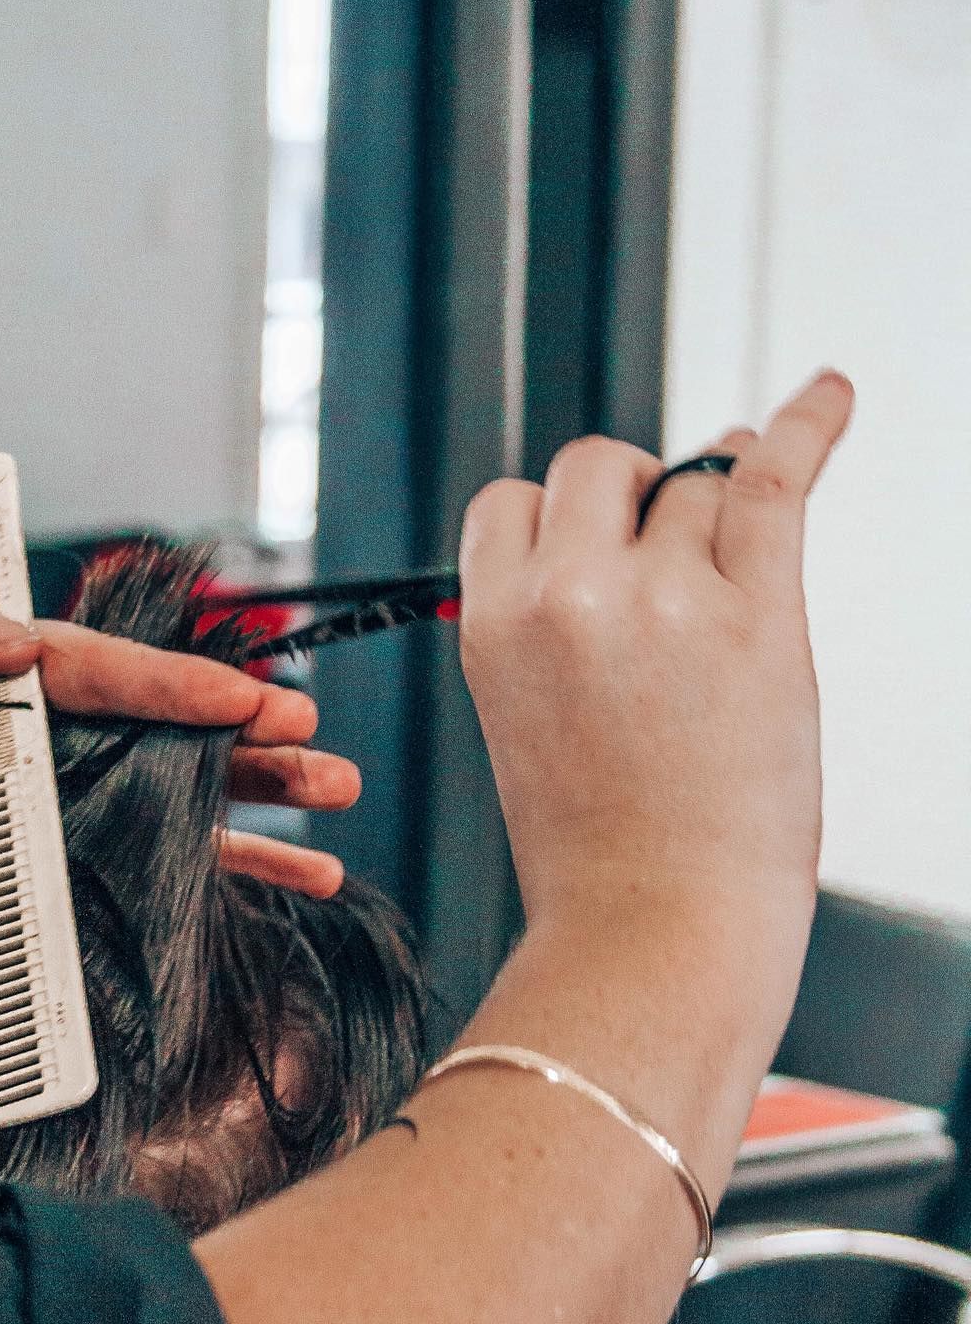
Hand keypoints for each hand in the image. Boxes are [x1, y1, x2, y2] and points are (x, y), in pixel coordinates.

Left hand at [0, 568, 358, 897]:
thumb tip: (10, 631)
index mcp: (4, 664)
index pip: (102, 670)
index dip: (176, 683)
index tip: (242, 697)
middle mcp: (46, 725)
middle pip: (166, 725)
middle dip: (247, 730)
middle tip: (312, 735)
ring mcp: (56, 789)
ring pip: (180, 787)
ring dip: (260, 794)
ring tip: (335, 796)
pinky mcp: (54, 848)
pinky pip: (153, 856)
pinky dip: (228, 864)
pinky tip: (297, 873)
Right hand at [458, 372, 853, 954]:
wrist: (656, 931)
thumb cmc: (598, 849)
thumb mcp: (525, 720)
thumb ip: (550, 624)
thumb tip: (627, 527)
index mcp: (493, 624)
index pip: (512, 501)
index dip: (559, 525)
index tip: (594, 556)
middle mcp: (568, 593)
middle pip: (598, 465)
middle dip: (631, 501)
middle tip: (665, 569)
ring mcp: (665, 596)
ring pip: (693, 481)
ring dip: (714, 513)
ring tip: (734, 579)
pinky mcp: (757, 613)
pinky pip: (776, 479)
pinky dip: (809, 423)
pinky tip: (830, 392)